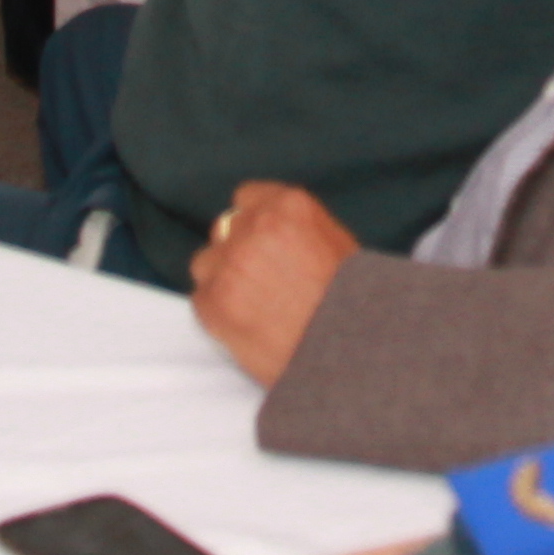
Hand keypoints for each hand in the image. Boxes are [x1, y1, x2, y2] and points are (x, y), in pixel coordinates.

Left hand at [192, 183, 357, 385]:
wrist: (349, 357)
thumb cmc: (353, 306)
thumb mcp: (337, 245)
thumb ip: (296, 228)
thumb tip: (272, 233)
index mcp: (290, 206)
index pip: (246, 197)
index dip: (254, 224)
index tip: (262, 244)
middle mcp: (254, 227)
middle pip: (225, 229)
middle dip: (239, 252)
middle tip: (262, 282)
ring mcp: (229, 264)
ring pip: (206, 263)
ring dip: (223, 280)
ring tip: (253, 308)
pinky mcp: (212, 302)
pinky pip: (200, 298)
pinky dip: (217, 312)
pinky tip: (246, 326)